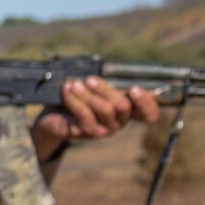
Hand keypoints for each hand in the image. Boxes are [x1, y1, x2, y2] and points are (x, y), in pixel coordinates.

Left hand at [33, 79, 160, 158]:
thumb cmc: (78, 95)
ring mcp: (107, 128)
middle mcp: (121, 120)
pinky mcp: (91, 132)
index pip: (149, 112)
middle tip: (90, 79)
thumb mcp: (94, 85)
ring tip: (74, 84)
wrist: (55, 114)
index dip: (147, 103)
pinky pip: (85, 115)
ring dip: (88, 94)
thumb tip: (105, 71)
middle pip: (124, 106)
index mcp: (129, 107)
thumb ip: (106, 80)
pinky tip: (67, 90)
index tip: (135, 89)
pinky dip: (75, 100)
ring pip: (105, 109)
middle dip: (106, 89)